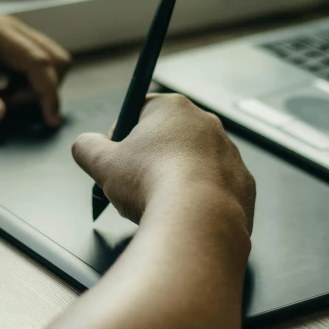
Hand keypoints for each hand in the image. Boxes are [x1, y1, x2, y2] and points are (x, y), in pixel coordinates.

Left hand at [0, 7, 70, 125]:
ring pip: (45, 57)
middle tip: (13, 108)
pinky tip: (0, 93)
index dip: (49, 95)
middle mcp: (6, 26)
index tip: (49, 121)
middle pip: (54, 57)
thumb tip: (0, 116)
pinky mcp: (0, 37)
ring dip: (36, 85)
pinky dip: (26, 80)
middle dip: (44, 89)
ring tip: (3, 101)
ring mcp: (5, 30)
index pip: (41, 63)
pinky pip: (30, 59)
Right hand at [72, 94, 254, 230]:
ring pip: (193, 162)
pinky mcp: (243, 183)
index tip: (116, 156)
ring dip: (176, 178)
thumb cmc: (150, 184)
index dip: (123, 134)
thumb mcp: (101, 163)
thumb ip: (86, 147)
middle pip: (168, 136)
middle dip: (150, 157)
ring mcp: (229, 153)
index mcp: (172, 108)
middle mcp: (206, 123)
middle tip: (134, 183)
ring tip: (159, 202)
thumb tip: (84, 145)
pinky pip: (215, 187)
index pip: (141, 109)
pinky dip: (200, 199)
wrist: (197, 220)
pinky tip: (184, 213)